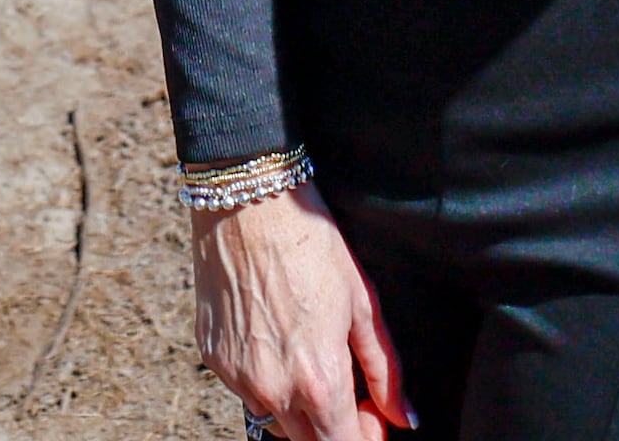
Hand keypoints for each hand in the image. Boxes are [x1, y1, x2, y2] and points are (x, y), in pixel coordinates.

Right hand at [194, 187, 409, 439]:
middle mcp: (274, 391)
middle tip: (350, 388)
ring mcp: (238, 378)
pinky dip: (268, 382)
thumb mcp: (363, 303)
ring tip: (312, 359)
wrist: (246, 201)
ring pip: (277, 423)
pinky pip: (247, 392)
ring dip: (301, 411)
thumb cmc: (310, 244)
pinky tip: (278, 339)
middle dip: (337, 427)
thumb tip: (404, 416)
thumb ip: (386, 370)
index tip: (375, 413)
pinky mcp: (213, 359)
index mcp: (318, 381)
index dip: (368, 437)